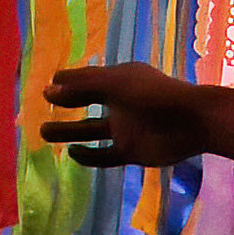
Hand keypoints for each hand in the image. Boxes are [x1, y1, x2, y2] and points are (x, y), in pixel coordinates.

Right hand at [43, 61, 207, 171]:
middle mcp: (120, 103)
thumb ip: (82, 86)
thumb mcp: (115, 84)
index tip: (47, 85)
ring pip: (90, 130)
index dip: (68, 81)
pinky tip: (72, 154)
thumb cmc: (154, 94)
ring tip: (43, 132)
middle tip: (41, 107)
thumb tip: (48, 90)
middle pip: (86, 103)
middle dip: (66, 103)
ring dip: (68, 132)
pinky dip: (88, 156)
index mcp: (119, 80)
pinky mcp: (132, 151)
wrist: (192, 122)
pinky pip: (104, 155)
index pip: (87, 78)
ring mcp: (126, 128)